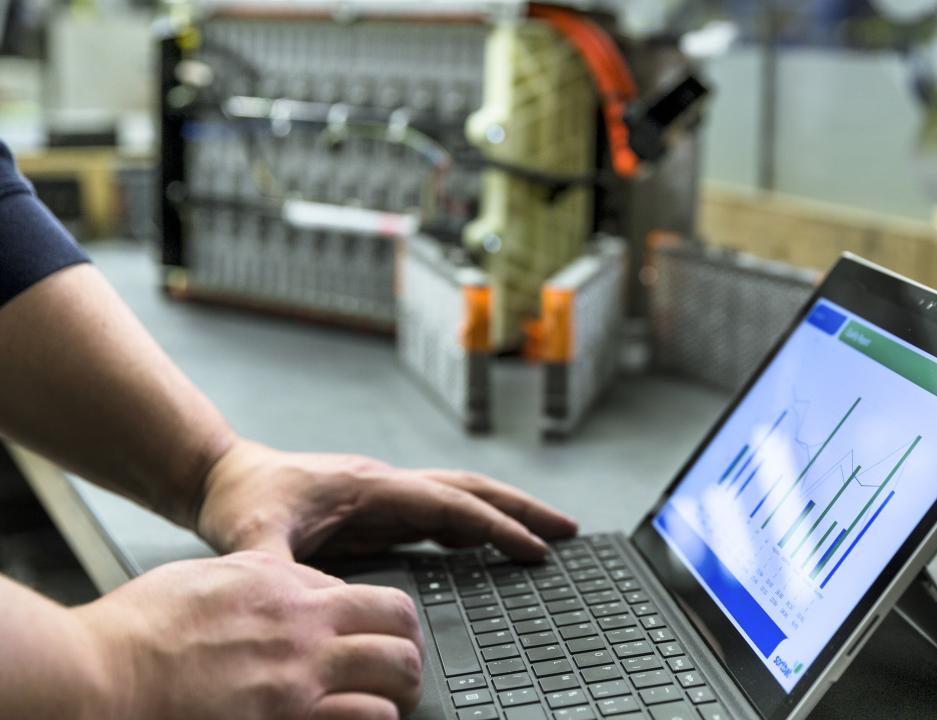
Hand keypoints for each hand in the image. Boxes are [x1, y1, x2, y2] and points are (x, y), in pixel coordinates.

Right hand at [73, 551, 423, 719]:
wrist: (96, 679)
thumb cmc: (136, 632)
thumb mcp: (208, 578)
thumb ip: (264, 580)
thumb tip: (298, 586)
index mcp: (284, 588)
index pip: (368, 594)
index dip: (379, 621)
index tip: (374, 639)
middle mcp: (305, 629)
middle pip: (400, 627)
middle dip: (407, 649)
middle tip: (399, 670)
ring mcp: (301, 681)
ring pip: (398, 676)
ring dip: (399, 691)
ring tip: (390, 705)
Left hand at [196, 440, 577, 561]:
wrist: (222, 476)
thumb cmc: (240, 501)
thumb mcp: (251, 540)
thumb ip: (277, 571)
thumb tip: (303, 607)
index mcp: (371, 487)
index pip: (449, 506)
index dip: (495, 527)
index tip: (534, 548)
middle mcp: (387, 485)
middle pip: (471, 490)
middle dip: (521, 509)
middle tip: (567, 530)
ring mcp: (385, 495)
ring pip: (459, 499)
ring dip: (503, 513)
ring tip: (543, 535)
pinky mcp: (377, 509)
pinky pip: (438, 516)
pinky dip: (471, 527)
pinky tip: (483, 545)